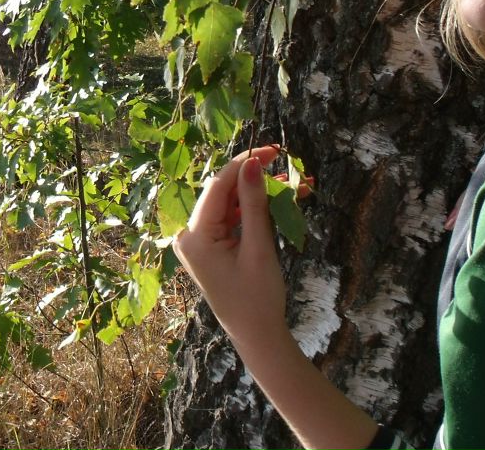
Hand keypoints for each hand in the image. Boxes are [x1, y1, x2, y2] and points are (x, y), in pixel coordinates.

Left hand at [173, 145, 289, 345]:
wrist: (256, 336)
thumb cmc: (257, 297)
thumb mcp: (258, 247)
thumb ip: (254, 203)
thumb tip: (253, 163)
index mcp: (194, 235)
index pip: (218, 186)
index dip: (244, 163)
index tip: (272, 149)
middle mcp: (190, 234)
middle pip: (223, 192)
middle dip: (255, 177)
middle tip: (286, 163)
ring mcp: (199, 240)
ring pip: (230, 203)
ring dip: (259, 193)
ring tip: (295, 184)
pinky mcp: (211, 246)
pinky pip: (232, 218)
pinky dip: (254, 210)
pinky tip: (281, 200)